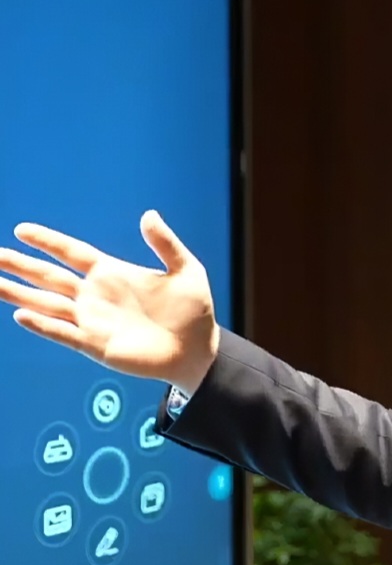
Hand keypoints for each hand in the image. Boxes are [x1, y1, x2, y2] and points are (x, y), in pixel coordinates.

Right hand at [0, 210, 218, 393]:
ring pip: (47, 303)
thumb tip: (148, 215)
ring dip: (19, 293)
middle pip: (48, 276)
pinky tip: (22, 315)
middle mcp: (95, 295)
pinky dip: (43, 325)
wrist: (200, 350)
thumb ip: (166, 244)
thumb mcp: (186, 271)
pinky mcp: (96, 344)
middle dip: (20, 265)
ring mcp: (92, 320)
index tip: (22, 229)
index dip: (48, 241)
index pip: (71, 252)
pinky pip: (64, 333)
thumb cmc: (194, 312)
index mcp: (112, 273)